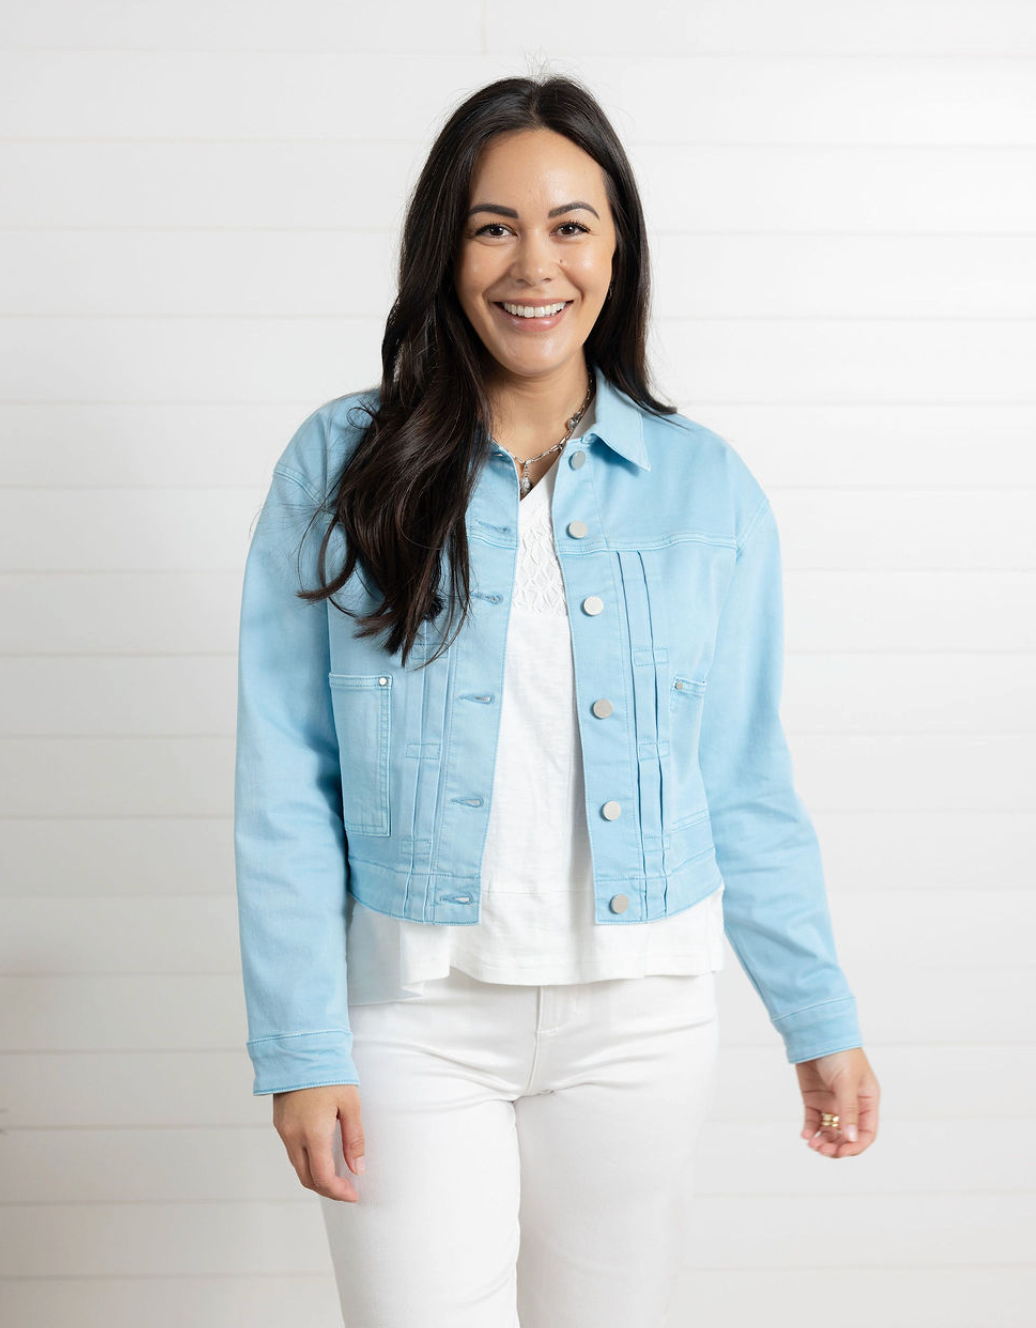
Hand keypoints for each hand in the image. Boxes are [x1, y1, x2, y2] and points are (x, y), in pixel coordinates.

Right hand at [273, 1084, 365, 1201]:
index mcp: (313, 1134)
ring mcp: (283, 1130)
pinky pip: (292, 1152)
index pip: (323, 1177)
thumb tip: (358, 1169)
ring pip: (297, 1166)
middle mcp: (293, 1136)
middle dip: (327, 1189)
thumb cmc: (329, 1073)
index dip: (339, 1192)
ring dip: (316, 1176)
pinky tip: (321, 1155)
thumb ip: (354, 1139)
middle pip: (307, 1178)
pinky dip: (306, 1161)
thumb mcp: (350, 1104)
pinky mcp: (279, 1122)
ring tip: (337, 1175)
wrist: (300, 1049)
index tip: (353, 1194)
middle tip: (346, 1189)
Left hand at [795, 1046, 879, 1158]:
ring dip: (823, 1141)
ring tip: (812, 1143)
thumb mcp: (847, 1082)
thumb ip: (849, 1111)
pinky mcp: (814, 1099)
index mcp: (866, 1101)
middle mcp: (850, 1106)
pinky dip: (810, 1130)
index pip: (866, 1133)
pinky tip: (805, 1134)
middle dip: (836, 1147)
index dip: (856, 1146)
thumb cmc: (839, 1053)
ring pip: (830, 1131)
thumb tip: (851, 1139)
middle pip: (847, 1136)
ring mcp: (831, 1103)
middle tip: (822, 1149)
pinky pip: (813, 1120)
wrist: (816, 1033)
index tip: (842, 1152)